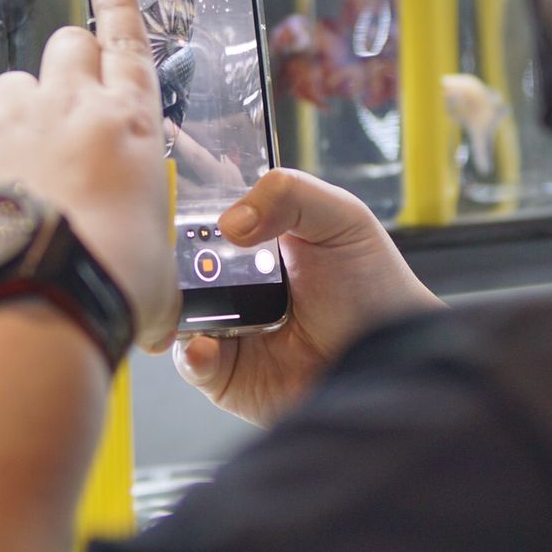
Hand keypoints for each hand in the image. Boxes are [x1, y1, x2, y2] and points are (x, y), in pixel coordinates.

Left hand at [0, 0, 179, 352]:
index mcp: (133, 127)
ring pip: (9, 82)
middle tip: (62, 107)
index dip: (120, 3)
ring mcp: (13, 117)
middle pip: (68, 45)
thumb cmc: (106, 284)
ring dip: (11, 113)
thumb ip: (155, 274)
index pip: (130, 43)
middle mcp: (74, 106)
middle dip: (66, 65)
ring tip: (12, 166)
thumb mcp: (156, 277)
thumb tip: (161, 321)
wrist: (39, 297)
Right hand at [173, 169, 442, 425]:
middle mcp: (233, 278)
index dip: (179, 194)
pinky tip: (207, 344)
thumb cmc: (376, 287)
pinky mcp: (227, 372)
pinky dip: (191, 352)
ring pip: (176, 309)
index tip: (155, 178)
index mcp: (256, 234)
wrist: (397, 360)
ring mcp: (226, 324)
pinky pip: (191, 359)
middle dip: (166, 253)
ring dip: (173, 304)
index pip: (204, 206)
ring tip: (186, 300)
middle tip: (166, 250)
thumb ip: (290, 194)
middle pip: (179, 259)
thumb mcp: (341, 218)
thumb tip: (230, 223)